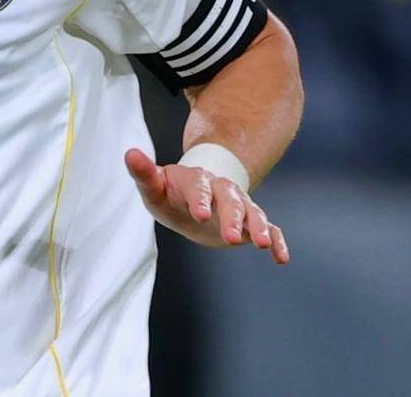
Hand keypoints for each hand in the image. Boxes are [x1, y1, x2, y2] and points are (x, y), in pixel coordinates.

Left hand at [124, 147, 288, 264]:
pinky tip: (281, 257)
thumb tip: (130, 153)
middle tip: (230, 239)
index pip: (199, 187)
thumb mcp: (154, 188)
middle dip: (232, 217)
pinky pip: (270, 227)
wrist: (193, 201)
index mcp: (196, 180)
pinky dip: (277, 239)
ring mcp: (239, 204)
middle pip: (230, 199)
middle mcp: (222, 189)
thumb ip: (144, 174)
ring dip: (259, 226)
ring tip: (264, 244)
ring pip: (253, 211)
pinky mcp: (251, 222)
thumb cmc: (170, 194)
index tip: (200, 215)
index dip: (200, 199)